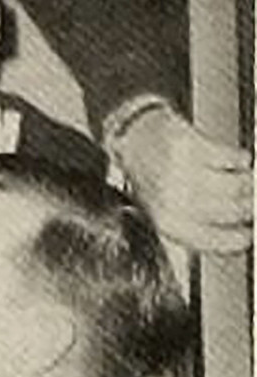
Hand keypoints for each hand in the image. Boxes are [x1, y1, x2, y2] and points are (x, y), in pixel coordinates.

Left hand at [115, 104, 252, 252]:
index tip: (247, 235)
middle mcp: (173, 199)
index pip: (214, 239)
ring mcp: (182, 171)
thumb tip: (230, 239)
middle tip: (252, 202)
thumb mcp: (160, 211)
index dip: (237, 239)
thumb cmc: (147, 177)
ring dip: (249, 183)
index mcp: (167, 221)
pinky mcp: (190, 145)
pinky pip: (232, 158)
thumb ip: (192, 227)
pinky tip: (239, 161)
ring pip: (236, 185)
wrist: (131, 137)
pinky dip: (241, 160)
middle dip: (248, 207)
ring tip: (249, 181)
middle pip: (232, 211)